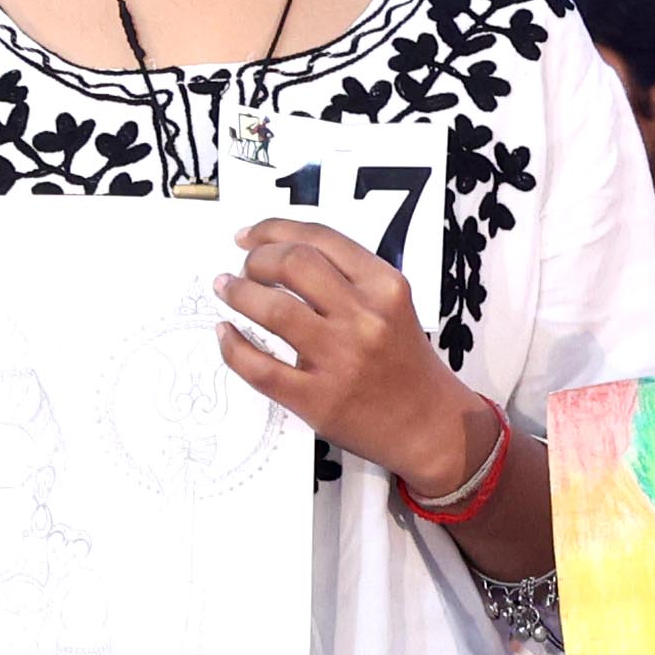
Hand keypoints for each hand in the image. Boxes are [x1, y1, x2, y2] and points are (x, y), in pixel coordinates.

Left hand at [215, 218, 490, 485]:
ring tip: (226, 289)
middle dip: (256, 259)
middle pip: (293, 264)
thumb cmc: (404, 362)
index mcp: (385, 285)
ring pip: (272, 309)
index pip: (320, 239)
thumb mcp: (392, 305)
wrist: (429, 424)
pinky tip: (226, 334)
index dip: (273, 230)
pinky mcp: (317, 399)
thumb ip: (349, 278)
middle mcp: (364, 317)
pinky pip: (260, 368)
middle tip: (242, 268)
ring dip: (238, 293)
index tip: (247, 236)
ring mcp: (340, 359)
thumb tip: (281, 254)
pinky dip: (234, 347)